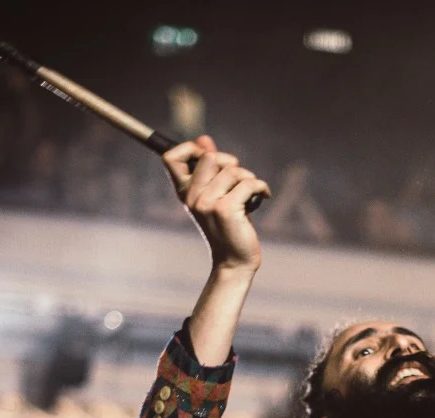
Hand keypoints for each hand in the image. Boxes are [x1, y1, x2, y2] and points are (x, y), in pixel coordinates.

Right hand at [162, 134, 269, 270]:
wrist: (234, 261)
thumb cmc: (227, 227)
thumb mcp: (215, 195)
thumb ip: (210, 168)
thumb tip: (204, 139)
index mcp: (184, 192)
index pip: (170, 157)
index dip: (190, 148)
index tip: (208, 156)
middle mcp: (192, 197)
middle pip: (210, 156)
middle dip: (231, 163)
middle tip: (239, 180)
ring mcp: (207, 204)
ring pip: (234, 170)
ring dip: (249, 179)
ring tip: (250, 195)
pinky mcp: (226, 210)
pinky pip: (249, 183)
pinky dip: (261, 187)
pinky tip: (263, 197)